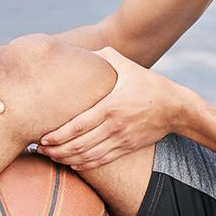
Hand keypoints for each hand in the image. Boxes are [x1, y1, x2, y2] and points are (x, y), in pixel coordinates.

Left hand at [36, 47, 181, 170]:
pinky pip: (101, 161)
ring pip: (88, 156)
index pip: (77, 126)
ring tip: (51, 157)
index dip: (57, 135)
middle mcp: (114, 127)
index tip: (42, 137)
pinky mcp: (126, 148)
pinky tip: (71, 163)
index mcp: (110, 107)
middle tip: (39, 149)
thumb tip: (80, 51)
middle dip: (56, 150)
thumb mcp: (126, 65)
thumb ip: (102, 56)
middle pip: (78, 145)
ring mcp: (120, 140)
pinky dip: (84, 165)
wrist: (176, 108)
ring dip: (66, 159)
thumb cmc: (148, 84)